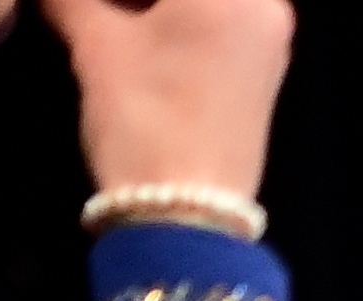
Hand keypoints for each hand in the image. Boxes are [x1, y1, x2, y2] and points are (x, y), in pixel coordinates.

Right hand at [47, 0, 292, 197]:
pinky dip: (171, 14)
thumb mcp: (96, 42)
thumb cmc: (143, 116)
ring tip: (105, 12)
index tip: (94, 6)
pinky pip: (214, 18)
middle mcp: (265, 7)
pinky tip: (127, 19)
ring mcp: (267, 39)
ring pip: (201, 2)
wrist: (186, 217)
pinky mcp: (258, 71)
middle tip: (98, 9)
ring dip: (146, 4)